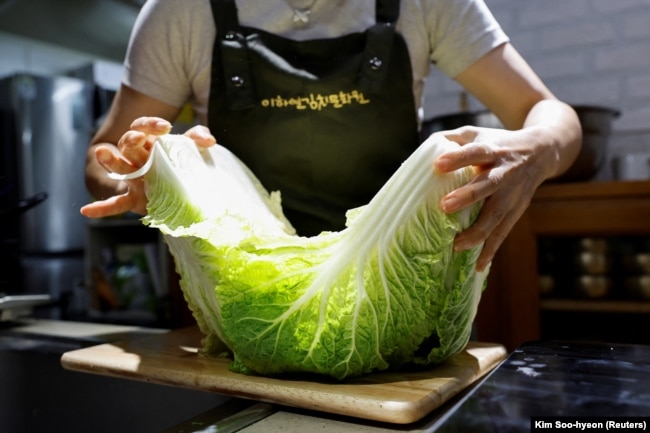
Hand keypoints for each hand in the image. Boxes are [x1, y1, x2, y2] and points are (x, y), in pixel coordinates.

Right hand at [80, 117, 215, 217]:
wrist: (180, 191)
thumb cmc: (181, 165)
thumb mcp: (189, 150)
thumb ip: (196, 140)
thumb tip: (209, 140)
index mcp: (150, 143)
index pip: (143, 127)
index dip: (151, 125)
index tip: (165, 127)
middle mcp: (138, 158)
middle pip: (128, 144)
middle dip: (131, 139)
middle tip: (138, 138)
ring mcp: (133, 178)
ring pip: (119, 166)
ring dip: (110, 160)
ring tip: (103, 153)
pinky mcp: (133, 198)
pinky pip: (115, 203)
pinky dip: (101, 208)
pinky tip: (87, 211)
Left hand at [434, 126, 553, 271]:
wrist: (541, 152)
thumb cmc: (498, 143)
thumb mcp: (478, 134)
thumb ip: (452, 138)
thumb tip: (425, 148)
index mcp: (492, 151)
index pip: (475, 152)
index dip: (458, 158)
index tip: (438, 164)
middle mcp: (504, 173)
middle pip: (488, 185)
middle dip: (468, 196)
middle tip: (444, 206)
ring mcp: (512, 194)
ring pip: (497, 215)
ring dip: (478, 231)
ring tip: (457, 245)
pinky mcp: (516, 211)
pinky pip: (503, 233)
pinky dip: (491, 250)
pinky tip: (478, 266)